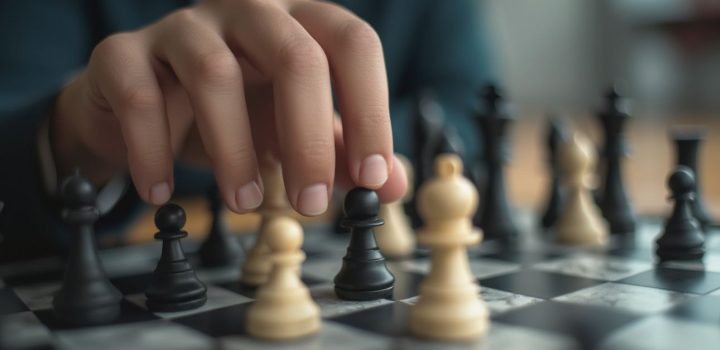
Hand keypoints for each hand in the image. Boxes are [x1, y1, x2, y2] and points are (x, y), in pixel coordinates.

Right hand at [51, 0, 406, 214]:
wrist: (143, 106)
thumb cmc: (234, 113)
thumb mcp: (295, 130)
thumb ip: (342, 151)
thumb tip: (394, 184)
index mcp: (298, 23)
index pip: (352, 44)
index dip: (370, 111)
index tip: (373, 177)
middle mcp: (246, 11)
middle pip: (294, 54)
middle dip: (309, 138)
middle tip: (311, 205)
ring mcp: (183, 27)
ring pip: (215, 74)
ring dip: (235, 151)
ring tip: (246, 202)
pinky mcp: (123, 54)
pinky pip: (140, 97)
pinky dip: (154, 150)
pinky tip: (162, 191)